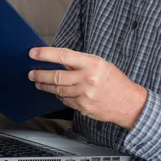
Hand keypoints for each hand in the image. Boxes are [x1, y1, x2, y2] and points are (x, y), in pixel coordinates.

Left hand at [28, 47, 147, 129]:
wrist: (128, 103)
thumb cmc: (115, 81)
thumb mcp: (101, 64)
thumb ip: (81, 62)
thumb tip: (60, 61)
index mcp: (92, 63)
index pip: (63, 55)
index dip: (45, 54)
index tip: (33, 53)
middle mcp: (87, 79)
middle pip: (56, 75)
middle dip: (40, 74)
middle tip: (31, 73)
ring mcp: (84, 94)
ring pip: (58, 90)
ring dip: (45, 85)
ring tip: (38, 82)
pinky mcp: (83, 107)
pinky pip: (65, 100)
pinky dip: (58, 95)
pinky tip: (56, 92)